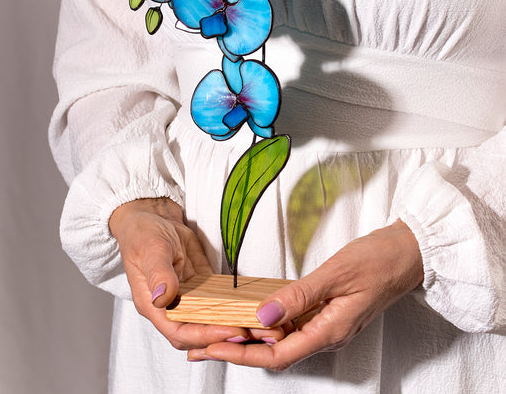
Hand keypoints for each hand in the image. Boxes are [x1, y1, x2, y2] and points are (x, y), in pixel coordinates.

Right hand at [110, 198, 247, 348]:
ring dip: (230, 324)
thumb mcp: (152, 250)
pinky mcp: (201, 285)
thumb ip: (159, 273)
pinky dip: (233, 306)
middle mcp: (171, 306)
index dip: (203, 336)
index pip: (179, 332)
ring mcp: (187, 297)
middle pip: (197, 334)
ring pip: (209, 320)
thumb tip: (162, 297)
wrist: (154, 219)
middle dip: (222, 337)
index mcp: (153, 305)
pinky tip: (250, 306)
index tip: (228, 331)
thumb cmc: (144, 235)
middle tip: (248, 331)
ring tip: (255, 324)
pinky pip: (218, 300)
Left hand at [187, 219, 423, 368]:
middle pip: (274, 351)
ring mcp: (327, 323)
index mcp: (330, 331)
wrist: (407, 253)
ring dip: (249, 337)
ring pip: (281, 339)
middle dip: (236, 350)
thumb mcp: (336, 274)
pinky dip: (267, 323)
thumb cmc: (378, 261)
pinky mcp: (327, 311)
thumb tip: (263, 317)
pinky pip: (291, 323)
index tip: (211, 348)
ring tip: (216, 332)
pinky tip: (250, 317)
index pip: (277, 354)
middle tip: (201, 345)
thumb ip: (299, 296)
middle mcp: (326, 333)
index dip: (242, 354)